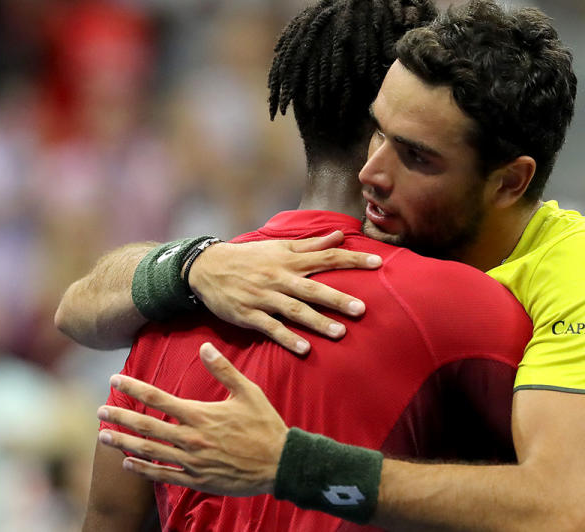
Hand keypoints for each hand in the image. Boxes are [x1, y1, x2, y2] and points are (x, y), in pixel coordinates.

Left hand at [97, 343, 288, 496]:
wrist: (280, 464)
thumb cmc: (266, 426)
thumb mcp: (249, 392)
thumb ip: (224, 370)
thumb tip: (204, 347)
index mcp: (201, 415)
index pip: (159, 398)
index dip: (134, 388)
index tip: (115, 379)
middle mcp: (191, 439)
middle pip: (146, 427)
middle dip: (120, 418)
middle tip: (98, 411)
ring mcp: (192, 461)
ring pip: (149, 451)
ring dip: (123, 443)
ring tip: (103, 436)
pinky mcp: (197, 479)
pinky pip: (163, 474)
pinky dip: (143, 469)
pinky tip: (128, 462)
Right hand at [188, 231, 381, 354]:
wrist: (207, 268)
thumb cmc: (249, 257)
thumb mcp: (279, 247)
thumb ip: (311, 245)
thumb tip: (339, 235)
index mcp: (289, 261)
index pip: (327, 257)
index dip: (353, 260)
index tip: (378, 263)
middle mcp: (279, 278)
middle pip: (313, 289)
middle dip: (337, 299)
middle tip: (361, 309)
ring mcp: (264, 298)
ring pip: (294, 310)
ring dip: (317, 322)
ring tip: (340, 333)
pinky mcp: (249, 315)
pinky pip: (271, 328)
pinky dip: (288, 338)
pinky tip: (305, 349)